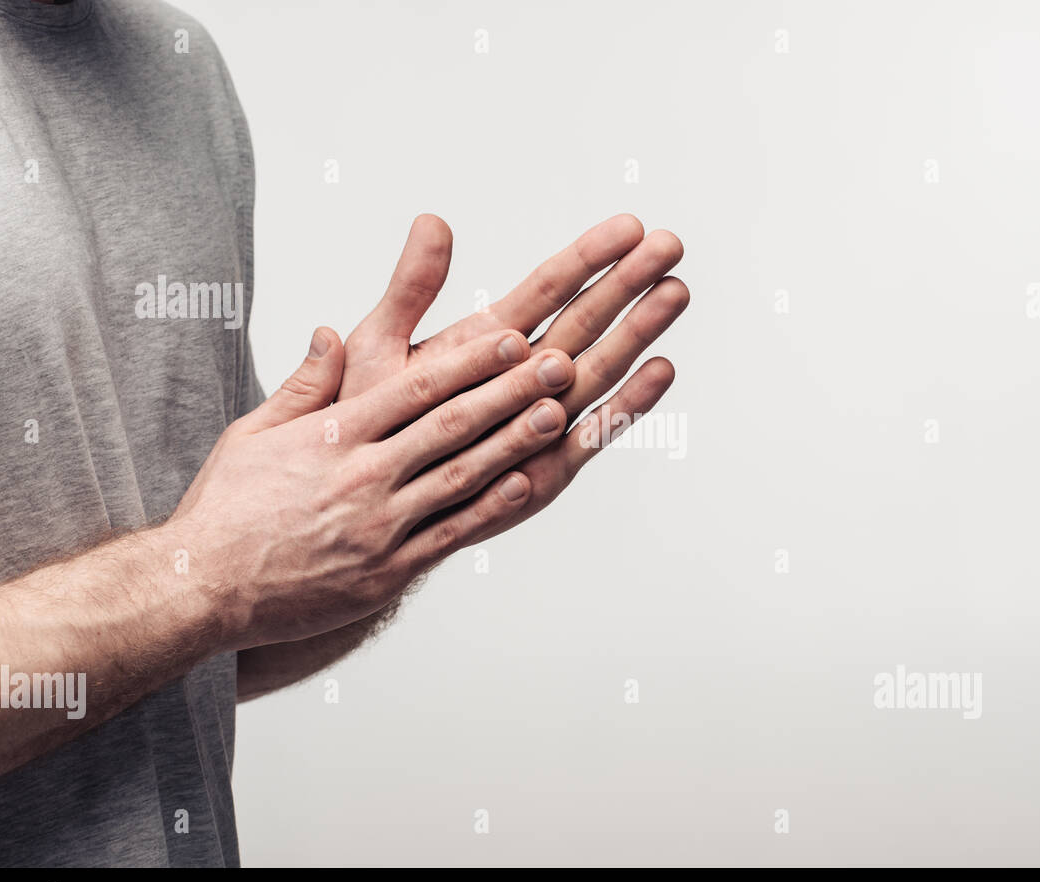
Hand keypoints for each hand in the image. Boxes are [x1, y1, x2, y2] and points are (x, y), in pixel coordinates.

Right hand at [171, 324, 576, 649]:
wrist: (199, 590)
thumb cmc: (226, 509)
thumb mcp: (253, 434)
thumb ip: (304, 385)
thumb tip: (332, 332)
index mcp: (332, 435)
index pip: (415, 387)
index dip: (471, 360)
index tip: (512, 335)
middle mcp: (361, 475)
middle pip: (450, 424)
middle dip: (510, 389)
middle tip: (559, 362)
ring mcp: (377, 525)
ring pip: (459, 475)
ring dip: (514, 441)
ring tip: (559, 412)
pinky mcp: (385, 571)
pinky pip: (449, 535)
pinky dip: (490, 509)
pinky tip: (527, 484)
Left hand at [340, 213, 689, 541]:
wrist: (362, 505)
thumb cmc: (367, 428)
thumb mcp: (379, 346)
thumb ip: (411, 288)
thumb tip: (432, 219)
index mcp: (486, 343)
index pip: (546, 288)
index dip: (587, 256)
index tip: (629, 225)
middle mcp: (523, 379)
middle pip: (585, 319)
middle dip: (630, 282)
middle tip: (672, 244)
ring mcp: (539, 423)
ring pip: (599, 368)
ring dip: (639, 331)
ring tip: (677, 292)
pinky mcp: (544, 471)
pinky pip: (590, 434)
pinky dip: (625, 405)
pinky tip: (660, 371)